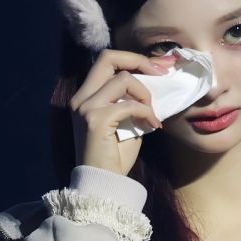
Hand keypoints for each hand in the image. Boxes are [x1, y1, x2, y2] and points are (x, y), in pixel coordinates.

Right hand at [68, 49, 176, 177]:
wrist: (103, 183)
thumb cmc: (115, 157)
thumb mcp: (127, 122)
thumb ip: (132, 100)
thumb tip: (155, 79)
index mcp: (85, 96)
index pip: (106, 61)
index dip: (133, 59)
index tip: (158, 68)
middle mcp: (81, 98)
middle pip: (108, 57)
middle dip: (138, 61)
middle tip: (160, 74)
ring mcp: (85, 108)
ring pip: (123, 78)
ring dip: (144, 93)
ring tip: (151, 113)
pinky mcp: (95, 120)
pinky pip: (129, 105)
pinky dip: (146, 112)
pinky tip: (153, 125)